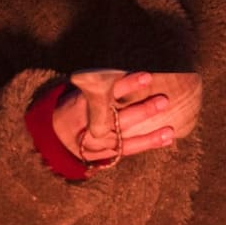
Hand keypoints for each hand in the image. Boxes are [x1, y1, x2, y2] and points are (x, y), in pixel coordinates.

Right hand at [54, 69, 200, 167]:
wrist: (56, 136)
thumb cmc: (78, 105)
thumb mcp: (83, 91)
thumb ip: (105, 85)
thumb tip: (142, 69)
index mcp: (82, 102)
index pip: (108, 91)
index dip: (128, 84)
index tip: (147, 76)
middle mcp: (89, 124)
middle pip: (119, 118)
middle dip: (142, 110)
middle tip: (164, 100)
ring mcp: (96, 142)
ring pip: (125, 139)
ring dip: (149, 135)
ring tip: (169, 129)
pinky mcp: (102, 155)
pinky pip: (127, 150)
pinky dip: (148, 144)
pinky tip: (166, 138)